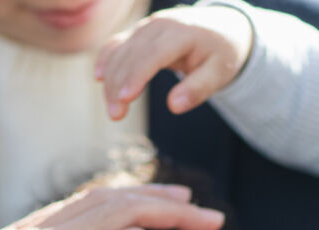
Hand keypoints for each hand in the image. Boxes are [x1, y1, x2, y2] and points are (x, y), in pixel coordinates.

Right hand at [96, 6, 253, 120]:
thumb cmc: (220, 54)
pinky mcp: (137, 32)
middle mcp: (159, 25)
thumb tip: (174, 107)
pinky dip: (105, 60)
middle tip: (115, 115)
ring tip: (113, 111)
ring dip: (110, 79)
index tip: (125, 98)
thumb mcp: (219, 73)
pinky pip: (116, 44)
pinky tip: (98, 78)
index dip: (136, 75)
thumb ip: (198, 89)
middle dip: (118, 84)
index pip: (153, 54)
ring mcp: (145, 27)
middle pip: (131, 54)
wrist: (219, 28)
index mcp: (182, 33)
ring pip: (119, 51)